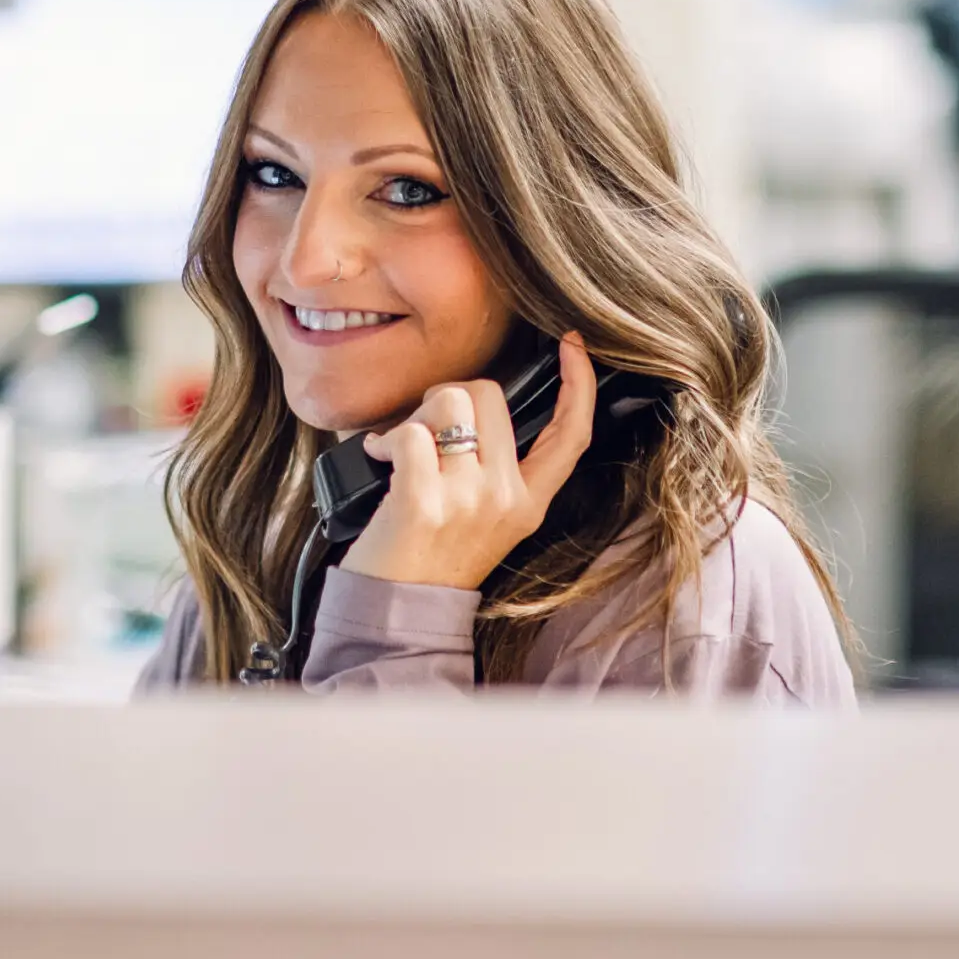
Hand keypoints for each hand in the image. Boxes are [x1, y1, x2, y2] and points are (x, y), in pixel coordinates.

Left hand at [346, 333, 598, 590]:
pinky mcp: (424, 503)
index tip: (573, 345)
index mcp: (528, 503)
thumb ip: (496, 466)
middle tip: (426, 433)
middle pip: (489, 395)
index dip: (579, 384)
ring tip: (401, 449)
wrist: (394, 613)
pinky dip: (386, 438)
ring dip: (415, 415)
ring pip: (449, 402)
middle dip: (449, 397)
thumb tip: (474, 401)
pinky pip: (410, 432)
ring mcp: (469, 501)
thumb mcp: (486, 517)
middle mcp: (507, 500)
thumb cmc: (431, 555)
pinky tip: (379, 458)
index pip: (571, 435)